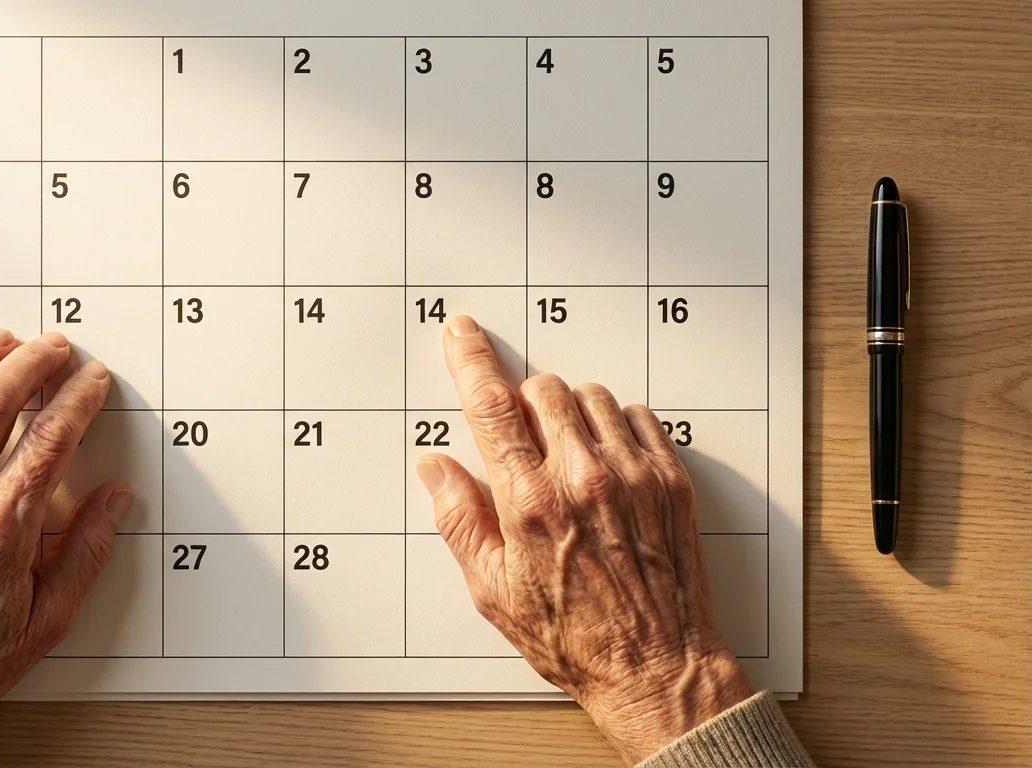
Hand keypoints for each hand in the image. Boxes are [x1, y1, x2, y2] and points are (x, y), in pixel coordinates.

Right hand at [416, 316, 752, 764]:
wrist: (658, 668)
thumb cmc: (576, 638)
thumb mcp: (494, 591)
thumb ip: (459, 520)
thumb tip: (437, 469)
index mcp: (531, 505)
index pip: (493, 408)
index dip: (471, 361)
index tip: (461, 333)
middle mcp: (584, 480)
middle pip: (544, 390)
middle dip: (523, 399)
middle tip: (519, 434)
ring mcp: (633, 476)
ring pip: (592, 396)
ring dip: (569, 411)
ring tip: (564, 454)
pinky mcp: (670, 481)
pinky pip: (639, 417)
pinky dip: (615, 425)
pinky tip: (605, 460)